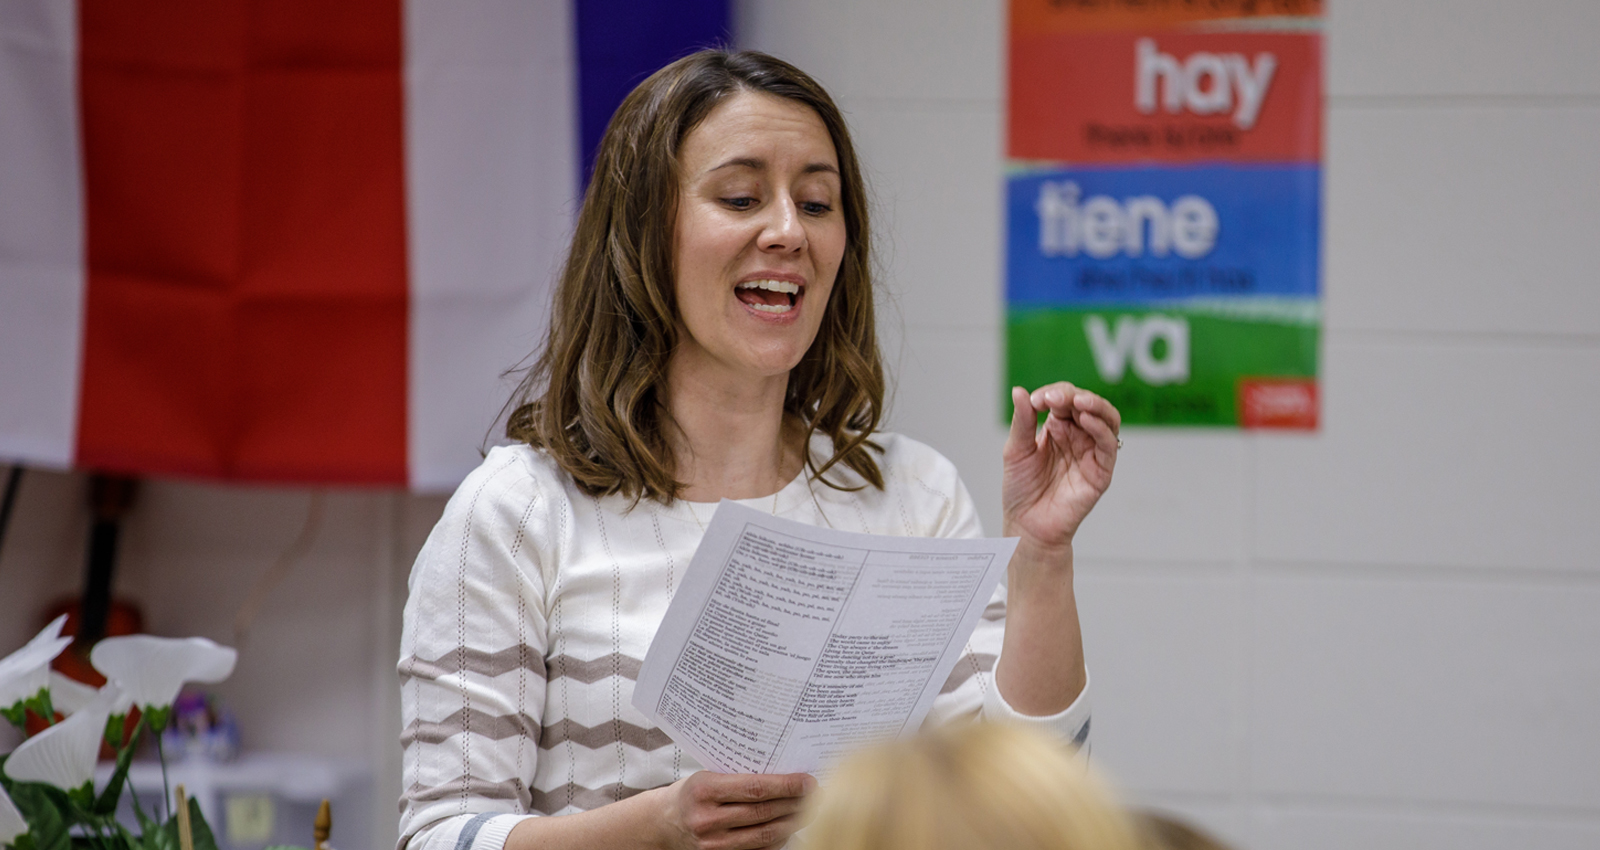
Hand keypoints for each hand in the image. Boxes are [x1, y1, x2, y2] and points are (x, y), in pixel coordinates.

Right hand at [656, 771, 814, 849]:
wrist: (664, 822)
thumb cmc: (692, 794)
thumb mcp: (708, 776)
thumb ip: (740, 777)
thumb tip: (785, 773)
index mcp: (704, 790)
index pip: (755, 788)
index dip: (786, 786)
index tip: (808, 781)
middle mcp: (707, 819)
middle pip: (764, 813)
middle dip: (796, 804)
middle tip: (817, 794)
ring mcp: (713, 844)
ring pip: (765, 835)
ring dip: (793, 823)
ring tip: (809, 810)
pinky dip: (778, 840)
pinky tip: (789, 828)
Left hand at [1001, 383, 1120, 554]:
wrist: (1027, 526)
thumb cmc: (1021, 490)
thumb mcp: (1016, 450)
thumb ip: (1023, 421)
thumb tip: (1019, 390)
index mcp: (1058, 428)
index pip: (1064, 400)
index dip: (1053, 394)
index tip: (1036, 400)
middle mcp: (1078, 437)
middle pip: (1087, 404)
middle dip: (1071, 396)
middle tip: (1054, 398)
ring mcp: (1092, 452)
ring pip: (1106, 419)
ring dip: (1094, 405)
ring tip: (1077, 401)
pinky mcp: (1101, 471)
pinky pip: (1108, 445)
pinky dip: (1100, 428)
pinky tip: (1086, 419)